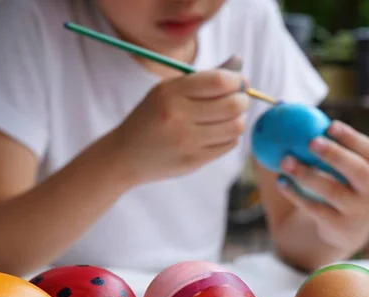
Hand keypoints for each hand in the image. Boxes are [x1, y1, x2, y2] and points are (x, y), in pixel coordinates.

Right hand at [109, 69, 248, 183]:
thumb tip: (239, 64)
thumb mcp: (167, 91)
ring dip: (238, 119)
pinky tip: (218, 133)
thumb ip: (202, 78)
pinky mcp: (193, 161)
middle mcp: (178, 117)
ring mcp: (187, 142)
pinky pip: (228, 145)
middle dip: (242, 99)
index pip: (219, 81)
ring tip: (229, 117)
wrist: (125, 155)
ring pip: (235, 127)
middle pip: (233, 104)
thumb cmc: (152, 117)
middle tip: (238, 100)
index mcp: (171, 93)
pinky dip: (229, 136)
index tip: (238, 81)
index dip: (237, 80)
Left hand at [277, 121, 368, 251]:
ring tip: (285, 161)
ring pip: (334, 192)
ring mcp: (356, 211)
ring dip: (308, 175)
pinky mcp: (339, 227)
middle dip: (336, 155)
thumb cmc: (326, 188)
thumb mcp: (325, 167)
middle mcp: (368, 189)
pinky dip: (296, 195)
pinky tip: (280, 182)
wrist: (336, 233)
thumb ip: (306, 142)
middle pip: (359, 171)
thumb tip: (281, 106)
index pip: (368, 150)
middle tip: (311, 142)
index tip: (329, 125)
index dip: (351, 137)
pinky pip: (316, 210)